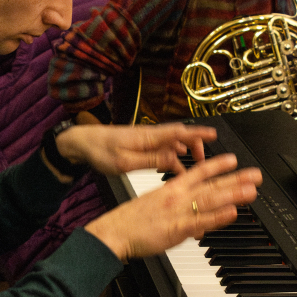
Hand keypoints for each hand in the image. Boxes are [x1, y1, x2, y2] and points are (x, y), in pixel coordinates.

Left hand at [55, 122, 216, 175]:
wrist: (82, 143)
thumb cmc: (99, 151)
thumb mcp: (125, 162)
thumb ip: (151, 160)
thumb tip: (174, 159)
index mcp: (148, 137)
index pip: (179, 132)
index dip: (198, 133)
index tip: (214, 134)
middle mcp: (149, 135)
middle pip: (180, 135)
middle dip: (196, 144)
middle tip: (204, 159)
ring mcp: (145, 138)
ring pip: (173, 141)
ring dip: (186, 150)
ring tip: (194, 165)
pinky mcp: (141, 144)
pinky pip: (163, 147)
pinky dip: (173, 154)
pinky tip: (174, 164)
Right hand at [85, 153, 261, 261]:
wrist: (113, 232)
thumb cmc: (130, 222)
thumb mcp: (155, 209)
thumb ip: (179, 216)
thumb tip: (199, 225)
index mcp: (170, 189)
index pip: (198, 173)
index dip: (217, 165)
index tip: (233, 160)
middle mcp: (177, 197)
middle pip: (211, 185)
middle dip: (235, 179)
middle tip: (255, 175)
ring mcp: (178, 212)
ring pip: (210, 200)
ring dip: (233, 194)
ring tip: (251, 190)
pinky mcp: (177, 229)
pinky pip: (201, 221)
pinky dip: (218, 217)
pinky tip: (232, 212)